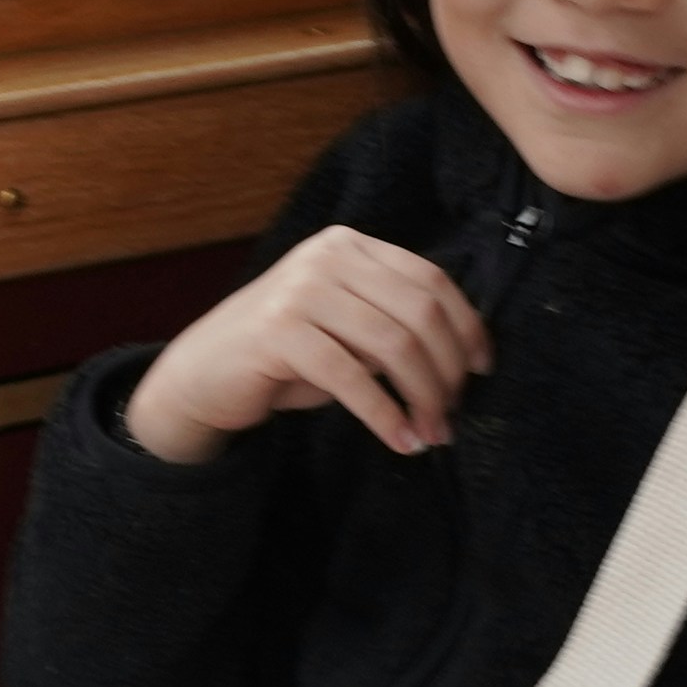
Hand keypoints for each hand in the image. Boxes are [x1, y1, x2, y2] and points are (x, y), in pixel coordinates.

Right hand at [130, 232, 488, 464]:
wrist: (204, 374)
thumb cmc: (285, 356)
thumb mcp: (347, 330)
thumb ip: (393, 326)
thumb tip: (463, 357)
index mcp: (349, 245)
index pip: (431, 279)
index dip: (466, 326)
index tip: (482, 369)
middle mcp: (327, 256)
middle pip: (419, 311)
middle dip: (447, 369)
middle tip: (452, 413)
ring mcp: (301, 289)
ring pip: (393, 344)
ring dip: (422, 397)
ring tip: (432, 434)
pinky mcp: (279, 331)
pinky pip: (352, 377)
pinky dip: (385, 415)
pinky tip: (400, 440)